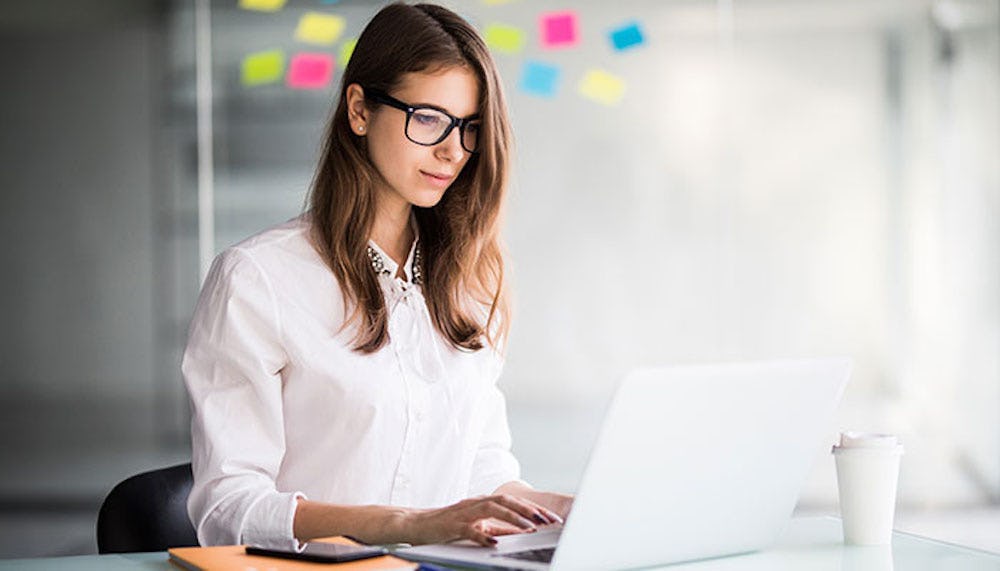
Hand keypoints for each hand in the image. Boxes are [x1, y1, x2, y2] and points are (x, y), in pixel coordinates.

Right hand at [404, 494, 563, 546]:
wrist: (416, 523)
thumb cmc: (448, 525)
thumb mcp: (478, 524)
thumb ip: (499, 527)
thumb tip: (523, 530)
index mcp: (484, 502)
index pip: (514, 501)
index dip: (534, 509)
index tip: (552, 519)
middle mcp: (477, 503)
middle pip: (507, 500)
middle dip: (530, 510)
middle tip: (548, 521)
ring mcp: (465, 512)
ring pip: (493, 508)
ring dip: (514, 517)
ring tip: (530, 526)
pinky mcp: (453, 525)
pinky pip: (470, 529)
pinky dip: (483, 535)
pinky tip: (495, 542)